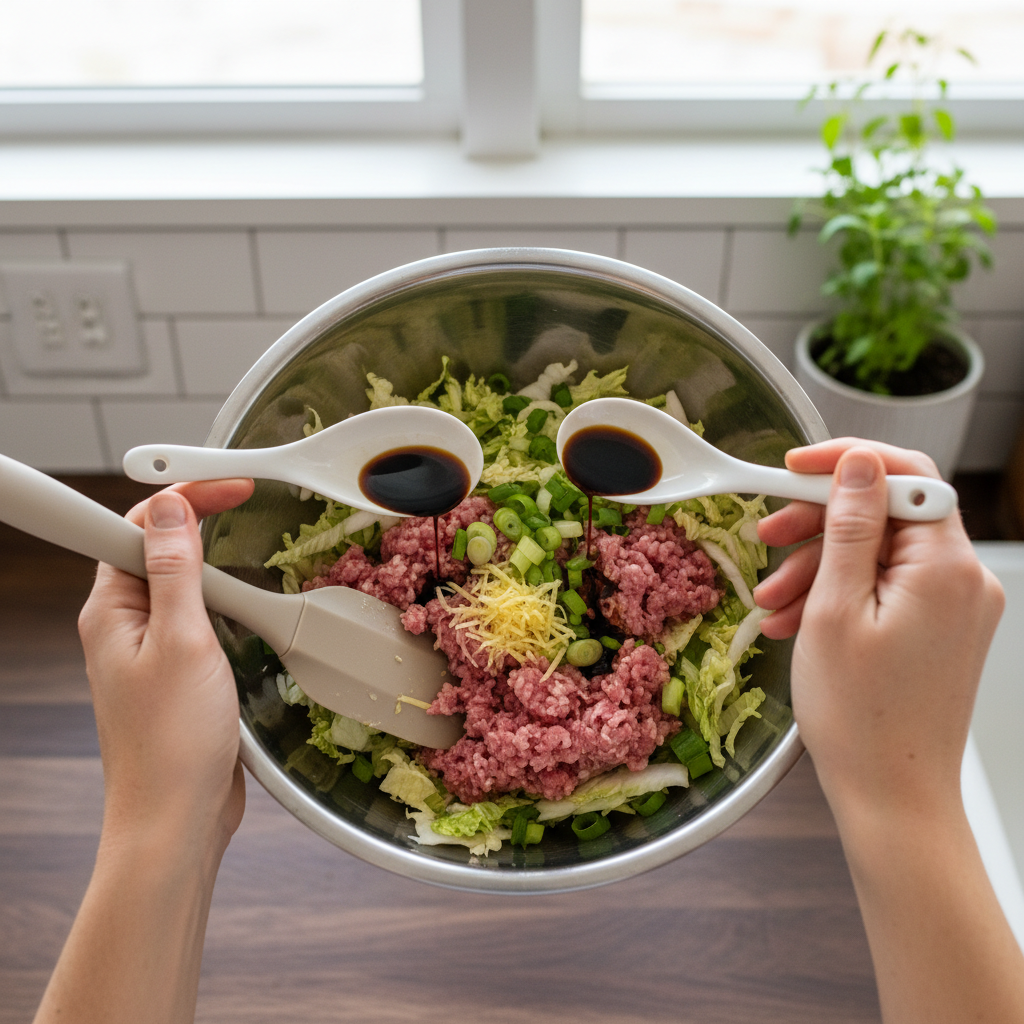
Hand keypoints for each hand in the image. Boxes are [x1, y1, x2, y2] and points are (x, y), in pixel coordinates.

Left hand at [78, 478, 254, 851]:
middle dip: (199, 516)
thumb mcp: (183, 643)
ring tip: (253, 541)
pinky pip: (197, 617)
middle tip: (247, 498)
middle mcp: (124, 624)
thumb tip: (170, 508)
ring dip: (213, 558)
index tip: (232, 484)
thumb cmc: (171, 742)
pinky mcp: (178, 671)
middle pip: (156, 546)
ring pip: (180, 582)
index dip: (184, 495)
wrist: (176, 819)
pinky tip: (249, 602)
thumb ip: (176, 571)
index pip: (137, 526)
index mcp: (111, 610)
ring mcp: (151, 648)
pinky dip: (224, 598)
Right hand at [752, 439, 1003, 815]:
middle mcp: (963, 580)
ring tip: (772, 603)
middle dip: (820, 524)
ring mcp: (955, 607)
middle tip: (766, 539)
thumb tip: (858, 463)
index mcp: (945, 568)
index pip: (906, 476)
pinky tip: (797, 622)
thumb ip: (849, 527)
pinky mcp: (941, 630)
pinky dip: (840, 596)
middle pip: (887, 515)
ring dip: (819, 568)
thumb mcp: (835, 609)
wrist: (893, 797)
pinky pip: (886, 589)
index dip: (846, 463)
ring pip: (879, 554)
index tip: (793, 468)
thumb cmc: (860, 717)